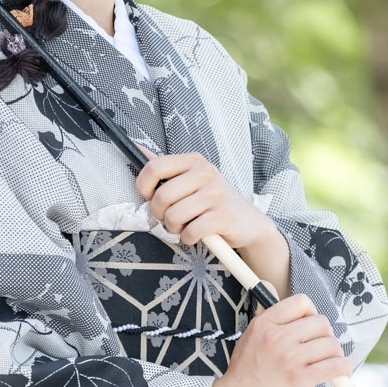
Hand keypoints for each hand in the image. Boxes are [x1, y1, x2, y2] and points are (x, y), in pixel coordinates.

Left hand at [133, 145, 276, 253]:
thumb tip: (138, 148)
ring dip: (174, 228)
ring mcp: (216, 194)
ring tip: (185, 226)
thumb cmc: (213, 202)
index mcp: (194, 161)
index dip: (143, 186)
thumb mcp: (191, 179)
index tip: (149, 197)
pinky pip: (190, 232)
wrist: (249, 223)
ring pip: (174, 216)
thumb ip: (166, 167)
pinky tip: (196, 235)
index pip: (155, 167)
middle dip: (159, 214)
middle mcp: (206, 173)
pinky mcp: (224, 216)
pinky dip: (188, 238)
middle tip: (170, 218)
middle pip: (162, 196)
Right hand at [200, 293, 349, 386]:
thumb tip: (269, 285)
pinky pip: (334, 366)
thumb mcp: (248, 335)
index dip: (311, 313)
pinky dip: (343, 368)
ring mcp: (289, 358)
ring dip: (336, 354)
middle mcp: (277, 337)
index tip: (310, 328)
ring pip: (331, 344)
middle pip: (321, 323)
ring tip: (330, 362)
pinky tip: (340, 372)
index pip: (301, 302)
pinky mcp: (299, 379)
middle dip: (326, 335)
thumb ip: (264, 314)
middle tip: (321, 348)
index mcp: (264, 323)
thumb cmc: (243, 372)